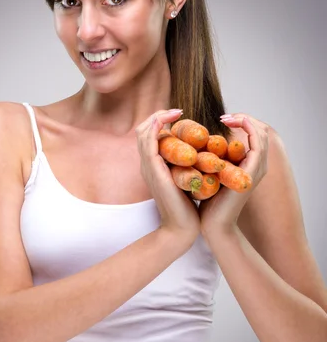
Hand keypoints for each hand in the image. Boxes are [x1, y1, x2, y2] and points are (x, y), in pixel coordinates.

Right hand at [135, 109, 200, 247]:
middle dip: (158, 115)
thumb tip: (199, 154)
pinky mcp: (154, 172)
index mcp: (154, 166)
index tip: (181, 117)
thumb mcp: (185, 181)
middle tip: (178, 111)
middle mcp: (147, 165)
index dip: (161, 122)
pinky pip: (149, 144)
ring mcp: (148, 168)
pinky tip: (169, 122)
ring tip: (176, 113)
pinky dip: (156, 129)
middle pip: (143, 130)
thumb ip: (186, 167)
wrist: (182, 230)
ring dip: (158, 118)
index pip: (149, 136)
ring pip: (143, 133)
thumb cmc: (188, 209)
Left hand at [198, 113, 268, 241]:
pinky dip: (249, 129)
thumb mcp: (211, 173)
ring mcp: (257, 169)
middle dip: (243, 117)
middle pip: (260, 130)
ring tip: (226, 118)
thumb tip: (199, 142)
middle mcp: (257, 166)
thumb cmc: (207, 202)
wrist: (212, 225)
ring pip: (261, 133)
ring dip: (246, 120)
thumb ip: (213, 157)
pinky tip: (232, 124)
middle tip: (223, 116)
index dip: (241, 122)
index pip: (254, 134)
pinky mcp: (252, 172)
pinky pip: (257, 143)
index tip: (221, 119)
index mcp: (249, 165)